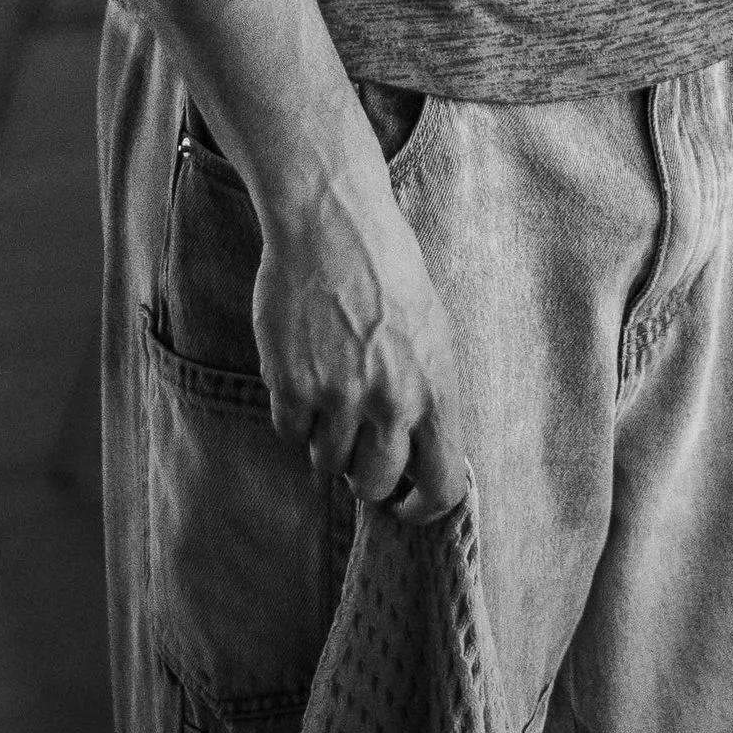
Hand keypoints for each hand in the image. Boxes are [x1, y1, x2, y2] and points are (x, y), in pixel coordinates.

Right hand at [251, 164, 467, 526]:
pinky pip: (291, 434)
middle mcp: (392, 400)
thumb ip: (429, 396)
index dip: (421, 508)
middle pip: (375, 485)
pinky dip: (294, 419)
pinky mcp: (293, 385)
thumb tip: (422, 455)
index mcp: (437, 388)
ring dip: (326, 446)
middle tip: (356, 452)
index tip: (404, 505)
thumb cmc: (388, 271)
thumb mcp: (433, 332)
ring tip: (329, 404)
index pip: (441, 485)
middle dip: (364, 479)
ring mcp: (340, 396)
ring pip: (328, 465)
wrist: (333, 225)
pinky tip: (302, 380)